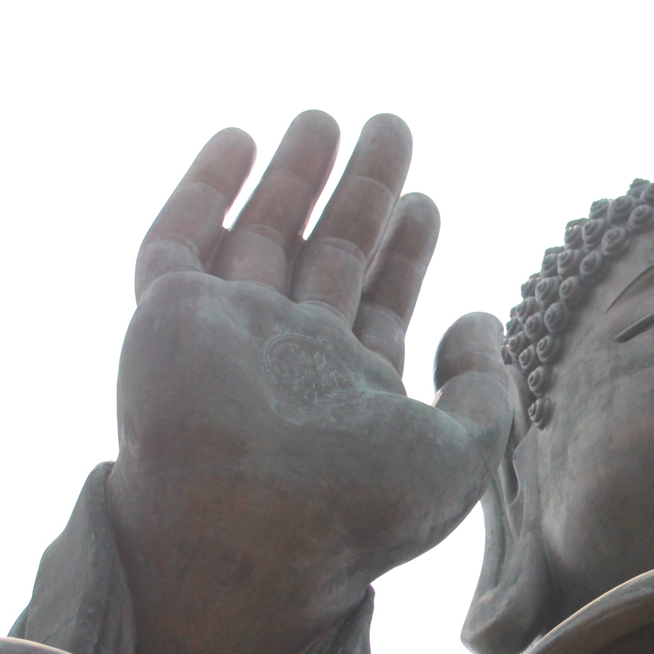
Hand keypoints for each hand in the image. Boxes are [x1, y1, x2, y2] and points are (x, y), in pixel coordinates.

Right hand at [106, 111, 513, 653]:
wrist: (250, 535)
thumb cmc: (358, 509)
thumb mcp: (461, 456)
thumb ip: (485, 390)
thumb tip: (482, 320)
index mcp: (350, 392)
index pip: (380, 303)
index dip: (405, 251)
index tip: (427, 201)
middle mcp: (288, 360)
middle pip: (329, 256)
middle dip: (361, 194)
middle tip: (392, 128)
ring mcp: (227, 336)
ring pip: (260, 236)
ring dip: (291, 176)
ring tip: (327, 118)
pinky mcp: (167, 318)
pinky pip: (176, 242)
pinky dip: (202, 191)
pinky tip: (238, 141)